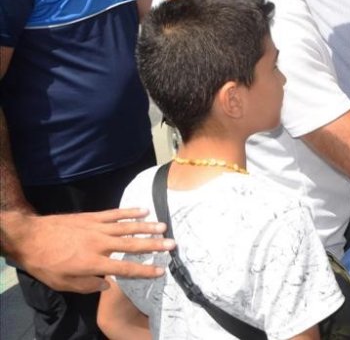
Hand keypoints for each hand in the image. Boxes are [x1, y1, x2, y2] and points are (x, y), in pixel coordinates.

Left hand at [5, 208, 174, 292]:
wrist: (30, 237)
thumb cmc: (45, 264)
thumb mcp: (63, 283)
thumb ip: (86, 285)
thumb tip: (106, 285)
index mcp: (93, 263)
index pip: (125, 268)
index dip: (144, 270)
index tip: (160, 271)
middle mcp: (100, 244)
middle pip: (132, 245)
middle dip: (154, 245)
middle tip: (172, 244)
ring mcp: (97, 228)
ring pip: (127, 227)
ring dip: (147, 227)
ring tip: (163, 227)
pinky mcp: (92, 217)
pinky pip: (115, 214)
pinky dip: (130, 212)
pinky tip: (143, 210)